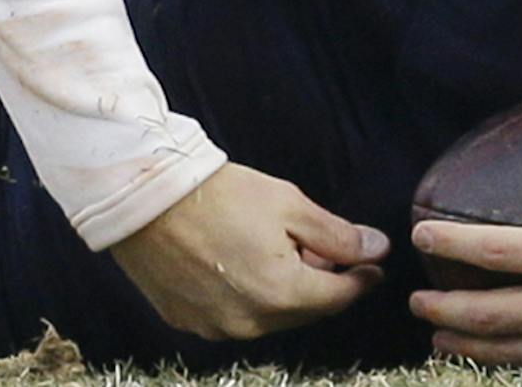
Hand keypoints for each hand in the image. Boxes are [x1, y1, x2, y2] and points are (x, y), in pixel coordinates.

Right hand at [110, 162, 387, 342]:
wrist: (144, 197)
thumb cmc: (219, 193)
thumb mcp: (287, 204)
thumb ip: (336, 234)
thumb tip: (377, 249)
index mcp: (282, 295)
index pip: (338, 297)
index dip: (360, 279)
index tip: (372, 264)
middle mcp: (251, 323)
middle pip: (304, 309)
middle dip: (319, 281)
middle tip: (319, 247)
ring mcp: (216, 327)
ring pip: (269, 315)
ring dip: (282, 291)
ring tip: (273, 248)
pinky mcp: (187, 322)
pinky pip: (232, 315)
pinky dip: (245, 295)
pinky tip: (237, 261)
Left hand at [409, 98, 521, 369]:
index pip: (501, 251)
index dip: (454, 245)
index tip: (422, 237)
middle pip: (491, 313)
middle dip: (446, 309)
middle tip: (415, 301)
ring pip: (511, 351)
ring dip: (468, 348)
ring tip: (436, 340)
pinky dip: (511, 371)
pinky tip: (492, 368)